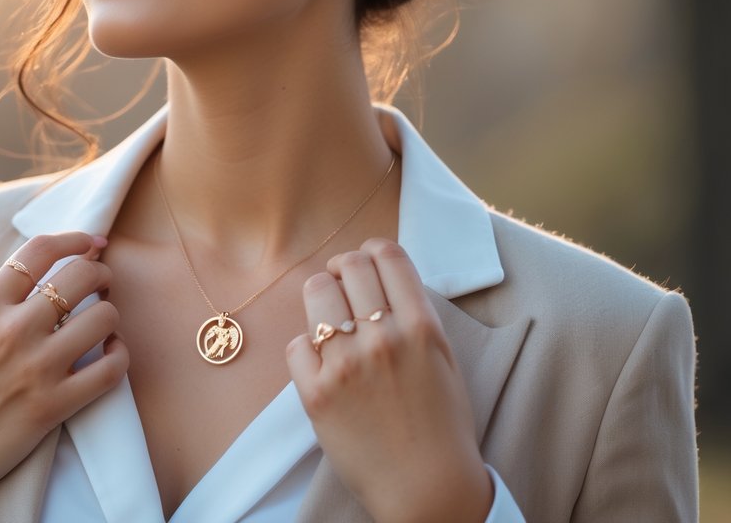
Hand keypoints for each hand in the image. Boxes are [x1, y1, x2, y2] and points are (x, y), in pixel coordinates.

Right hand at [0, 232, 128, 522]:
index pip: (40, 251)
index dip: (74, 238)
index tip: (91, 242)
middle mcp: (11, 329)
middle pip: (81, 276)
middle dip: (101, 272)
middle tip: (102, 282)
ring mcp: (34, 368)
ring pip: (103, 317)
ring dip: (110, 315)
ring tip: (103, 322)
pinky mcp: (51, 407)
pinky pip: (109, 370)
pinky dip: (119, 357)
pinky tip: (110, 354)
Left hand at [286, 238, 491, 522]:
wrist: (427, 486)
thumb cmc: (440, 424)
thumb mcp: (442, 358)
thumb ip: (414, 315)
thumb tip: (380, 274)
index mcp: (422, 327)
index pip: (387, 255)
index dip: (371, 252)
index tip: (365, 262)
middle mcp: (384, 338)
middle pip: (348, 267)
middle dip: (342, 271)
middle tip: (342, 287)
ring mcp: (347, 365)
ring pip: (316, 292)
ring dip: (321, 301)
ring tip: (329, 323)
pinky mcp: (316, 392)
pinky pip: (296, 343)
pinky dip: (306, 351)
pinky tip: (322, 367)